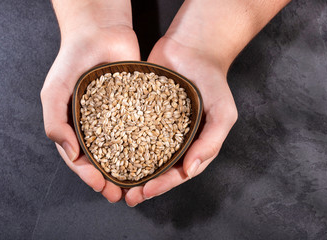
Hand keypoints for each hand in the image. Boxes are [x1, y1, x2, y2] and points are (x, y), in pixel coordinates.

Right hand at [41, 23, 139, 201]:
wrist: (99, 32)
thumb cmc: (72, 60)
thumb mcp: (54, 91)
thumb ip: (55, 122)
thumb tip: (69, 153)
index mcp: (76, 127)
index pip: (82, 159)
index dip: (89, 176)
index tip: (101, 187)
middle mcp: (99, 126)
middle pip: (106, 159)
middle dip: (112, 179)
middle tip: (121, 195)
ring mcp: (119, 117)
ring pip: (127, 148)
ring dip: (132, 168)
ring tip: (140, 184)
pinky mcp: (138, 107)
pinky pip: (144, 127)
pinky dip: (149, 143)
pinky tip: (156, 156)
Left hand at [124, 36, 237, 205]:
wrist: (193, 48)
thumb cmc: (213, 80)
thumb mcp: (223, 112)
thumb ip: (211, 141)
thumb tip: (189, 170)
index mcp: (193, 145)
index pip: (177, 172)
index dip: (162, 184)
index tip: (145, 192)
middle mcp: (173, 140)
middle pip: (156, 168)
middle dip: (141, 184)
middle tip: (125, 197)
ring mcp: (155, 126)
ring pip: (139, 152)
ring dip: (126, 169)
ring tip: (111, 181)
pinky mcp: (140, 111)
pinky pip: (127, 128)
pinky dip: (117, 140)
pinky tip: (103, 149)